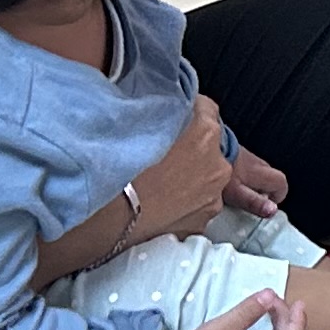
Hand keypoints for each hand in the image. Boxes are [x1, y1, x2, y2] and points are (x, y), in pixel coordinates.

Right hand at [134, 95, 235, 239]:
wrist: (111, 217)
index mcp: (206, 134)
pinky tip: (160, 203)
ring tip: (158, 182)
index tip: (173, 117)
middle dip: (192, 147)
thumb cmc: (121, 168)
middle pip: (210, 147)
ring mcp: (213, 198)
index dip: (187, 112)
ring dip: (189, 177)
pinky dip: (183, 203)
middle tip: (161, 154)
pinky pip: (196, 205)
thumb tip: (168, 106)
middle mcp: (218, 166)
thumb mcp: (142, 122)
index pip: (206, 109)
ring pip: (205, 179)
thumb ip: (164, 112)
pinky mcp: (202, 223)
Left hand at [224, 144, 291, 214]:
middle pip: (269, 177)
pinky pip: (241, 166)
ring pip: (255, 171)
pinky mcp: (230, 152)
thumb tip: (272, 210)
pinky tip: (224, 182)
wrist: (202, 144)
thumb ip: (254, 202)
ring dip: (249, 182)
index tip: (266, 205)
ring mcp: (243, 155)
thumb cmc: (218, 168)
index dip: (278, 196)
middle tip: (248, 201)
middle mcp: (255, 162)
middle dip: (262, 191)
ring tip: (233, 193)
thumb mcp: (237, 192)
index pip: (281, 182)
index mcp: (260, 172)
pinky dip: (237, 175)